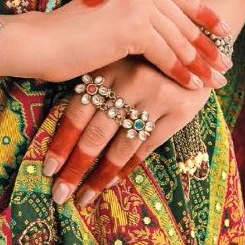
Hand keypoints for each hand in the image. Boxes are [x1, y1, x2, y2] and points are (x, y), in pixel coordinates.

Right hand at [7, 0, 231, 88]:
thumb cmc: (69, 37)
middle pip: (182, 18)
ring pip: (177, 38)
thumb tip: (170, 33)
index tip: (224, 34)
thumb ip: (138, 16)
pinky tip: (192, 86)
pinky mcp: (133, 25)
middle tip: (226, 64)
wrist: (40, 42)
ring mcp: (136, 1)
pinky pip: (166, 53)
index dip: (204, 17)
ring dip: (200, 63)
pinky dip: (181, 72)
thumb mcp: (110, 17)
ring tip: (216, 81)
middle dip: (207, 45)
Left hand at [43, 56, 218, 205]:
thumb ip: (96, 86)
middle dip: (75, 167)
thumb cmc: (147, 60)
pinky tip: (110, 183)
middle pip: (96, 133)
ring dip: (99, 176)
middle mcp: (131, 80)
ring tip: (83, 197)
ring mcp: (157, 95)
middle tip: (59, 193)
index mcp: (109, 67)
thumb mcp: (118, 63)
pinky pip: (146, 147)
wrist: (196, 47)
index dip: (61, 142)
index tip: (48, 168)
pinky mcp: (180, 111)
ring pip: (121, 146)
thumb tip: (61, 129)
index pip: (78, 110)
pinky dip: (126, 168)